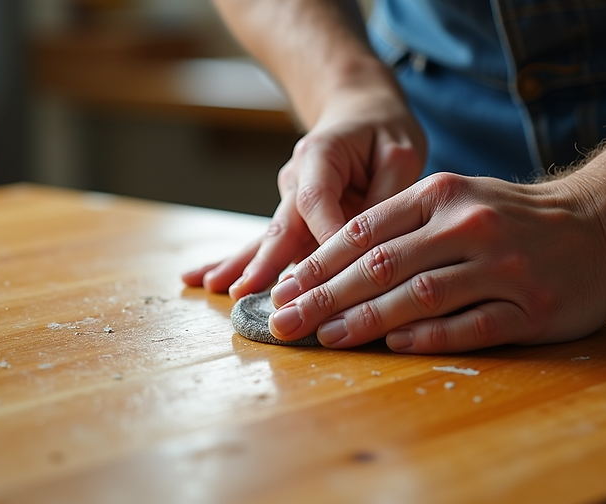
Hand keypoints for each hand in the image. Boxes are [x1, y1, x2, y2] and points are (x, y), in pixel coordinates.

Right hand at [182, 85, 425, 298]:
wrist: (356, 111)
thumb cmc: (382, 131)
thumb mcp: (400, 154)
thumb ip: (387, 198)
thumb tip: (374, 243)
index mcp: (320, 155)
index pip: (317, 201)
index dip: (322, 238)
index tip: (332, 275)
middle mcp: (295, 178)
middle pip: (280, 224)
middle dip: (265, 260)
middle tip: (244, 290)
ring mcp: (288, 199)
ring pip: (267, 238)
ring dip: (241, 264)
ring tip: (214, 286)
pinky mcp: (291, 218)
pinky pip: (267, 243)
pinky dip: (239, 262)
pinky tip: (205, 278)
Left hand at [265, 172, 605, 352]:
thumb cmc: (519, 216)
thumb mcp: (461, 197)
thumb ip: (405, 225)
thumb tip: (336, 269)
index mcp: (443, 195)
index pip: (363, 232)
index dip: (316, 264)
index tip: (281, 290)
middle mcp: (469, 226)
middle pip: (380, 266)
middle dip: (323, 297)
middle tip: (283, 322)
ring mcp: (502, 267)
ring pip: (418, 297)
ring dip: (364, 321)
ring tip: (325, 338)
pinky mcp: (532, 308)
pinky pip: (471, 327)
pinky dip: (429, 337)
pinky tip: (393, 346)